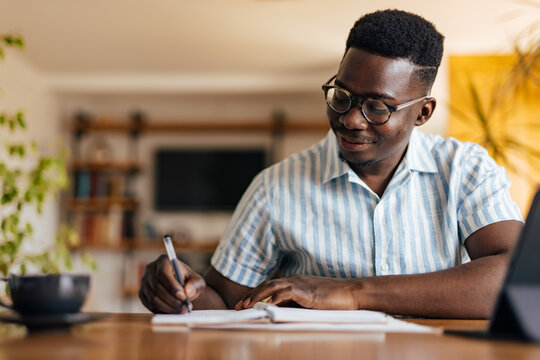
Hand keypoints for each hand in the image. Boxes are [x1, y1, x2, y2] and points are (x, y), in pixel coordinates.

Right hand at [139, 254, 205, 313]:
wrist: (182, 288)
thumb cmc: (189, 282)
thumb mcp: (197, 281)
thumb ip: (195, 285)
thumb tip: (188, 292)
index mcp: (163, 261)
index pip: (163, 273)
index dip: (172, 286)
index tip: (183, 297)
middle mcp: (150, 270)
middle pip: (156, 287)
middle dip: (172, 300)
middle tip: (184, 308)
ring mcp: (144, 282)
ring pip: (152, 298)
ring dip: (168, 307)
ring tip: (182, 311)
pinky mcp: (142, 294)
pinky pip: (149, 305)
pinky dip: (162, 311)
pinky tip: (173, 312)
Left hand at [234, 275, 360, 309]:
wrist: (352, 292)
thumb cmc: (336, 299)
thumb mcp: (312, 302)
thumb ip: (298, 304)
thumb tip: (281, 312)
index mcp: (297, 282)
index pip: (272, 285)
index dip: (257, 293)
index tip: (245, 302)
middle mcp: (296, 280)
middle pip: (268, 284)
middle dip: (251, 294)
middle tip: (238, 305)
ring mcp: (301, 283)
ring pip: (273, 286)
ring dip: (257, 295)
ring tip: (246, 304)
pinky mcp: (306, 291)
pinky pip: (286, 292)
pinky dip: (273, 297)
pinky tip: (265, 304)